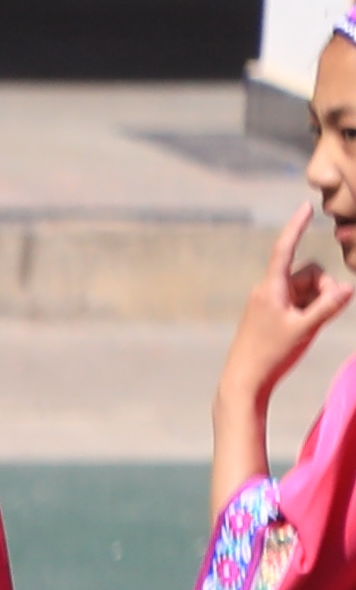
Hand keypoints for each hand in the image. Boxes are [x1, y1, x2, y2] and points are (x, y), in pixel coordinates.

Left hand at [229, 209, 349, 412]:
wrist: (244, 382)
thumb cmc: (271, 356)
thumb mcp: (305, 330)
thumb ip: (328, 307)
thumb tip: (348, 287)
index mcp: (270, 289)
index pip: (284, 249)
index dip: (296, 227)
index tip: (304, 207)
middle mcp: (267, 290)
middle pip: (310, 274)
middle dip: (323, 289)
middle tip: (319, 316)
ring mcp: (269, 302)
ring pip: (307, 289)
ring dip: (317, 301)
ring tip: (306, 328)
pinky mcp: (271, 313)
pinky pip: (299, 301)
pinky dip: (308, 309)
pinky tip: (301, 331)